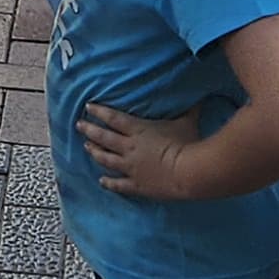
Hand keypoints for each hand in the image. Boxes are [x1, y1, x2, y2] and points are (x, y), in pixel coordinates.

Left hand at [74, 101, 196, 198]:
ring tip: (86, 147)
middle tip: (79, 125)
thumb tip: (199, 92)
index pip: (114, 118)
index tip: (88, 107)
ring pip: (106, 159)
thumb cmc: (186, 144)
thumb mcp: (188, 121)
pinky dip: (108, 182)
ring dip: (95, 152)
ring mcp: (130, 168)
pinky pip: (118, 184)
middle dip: (90, 130)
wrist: (187, 172)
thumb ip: (190, 107)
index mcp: (139, 130)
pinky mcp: (136, 185)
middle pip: (104, 137)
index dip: (100, 111)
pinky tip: (101, 181)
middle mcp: (130, 147)